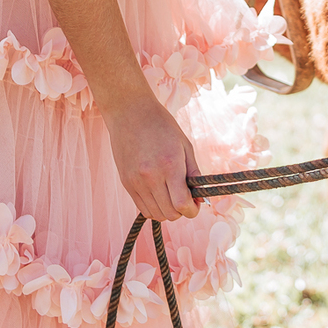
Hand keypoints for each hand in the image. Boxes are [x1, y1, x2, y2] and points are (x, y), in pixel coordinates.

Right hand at [103, 96, 200, 222]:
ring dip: (167, 211)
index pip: (182, 204)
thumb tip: (201, 199)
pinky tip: (159, 194)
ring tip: (171, 196)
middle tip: (185, 199)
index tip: (195, 204)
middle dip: (182, 211)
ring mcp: (136, 182)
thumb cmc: (161, 126)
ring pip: (156, 214)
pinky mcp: (126, 184)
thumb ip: (194, 174)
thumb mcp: (185, 146)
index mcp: (169, 166)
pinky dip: (154, 207)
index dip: (192, 210)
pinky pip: (142, 208)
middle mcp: (151, 177)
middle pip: (169, 213)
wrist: (130, 113)